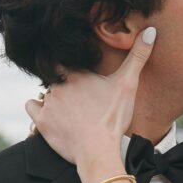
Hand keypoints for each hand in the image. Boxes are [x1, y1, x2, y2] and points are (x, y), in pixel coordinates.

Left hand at [24, 27, 156, 165]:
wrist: (99, 152)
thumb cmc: (113, 119)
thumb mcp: (128, 85)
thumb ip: (137, 57)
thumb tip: (151, 31)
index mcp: (77, 74)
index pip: (65, 62)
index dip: (71, 69)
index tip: (79, 78)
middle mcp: (59, 86)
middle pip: (56, 79)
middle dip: (65, 86)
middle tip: (80, 100)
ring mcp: (48, 104)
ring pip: (45, 94)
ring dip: (54, 99)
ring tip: (70, 111)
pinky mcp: (41, 121)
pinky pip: (32, 107)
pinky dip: (39, 110)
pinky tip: (52, 116)